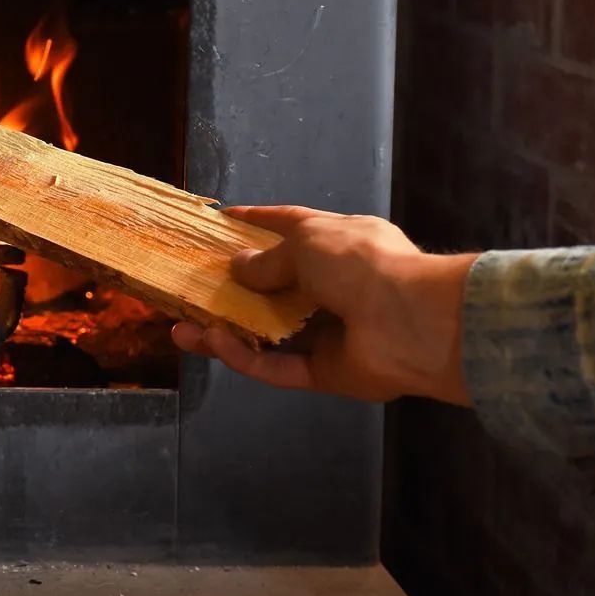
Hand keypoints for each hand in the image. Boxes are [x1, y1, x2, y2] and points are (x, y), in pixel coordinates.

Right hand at [171, 207, 476, 404]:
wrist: (413, 322)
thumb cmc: (363, 264)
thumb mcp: (307, 242)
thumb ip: (268, 260)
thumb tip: (239, 268)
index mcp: (339, 244)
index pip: (290, 228)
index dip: (255, 224)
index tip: (220, 223)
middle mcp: (333, 286)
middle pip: (271, 290)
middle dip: (228, 291)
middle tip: (189, 291)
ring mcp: (329, 332)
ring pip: (266, 334)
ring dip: (225, 331)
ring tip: (181, 329)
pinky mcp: (324, 372)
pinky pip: (277, 366)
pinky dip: (246, 356)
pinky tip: (214, 343)